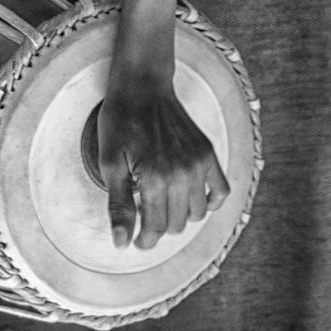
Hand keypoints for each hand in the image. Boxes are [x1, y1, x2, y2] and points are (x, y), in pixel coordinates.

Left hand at [97, 64, 228, 249]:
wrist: (141, 87)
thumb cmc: (120, 122)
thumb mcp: (109, 163)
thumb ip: (118, 205)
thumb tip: (121, 243)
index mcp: (155, 178)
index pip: (156, 228)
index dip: (144, 240)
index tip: (136, 240)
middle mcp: (182, 173)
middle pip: (176, 224)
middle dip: (158, 227)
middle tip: (144, 215)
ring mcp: (198, 163)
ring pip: (196, 213)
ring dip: (180, 215)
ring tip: (162, 202)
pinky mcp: (208, 153)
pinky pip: (221, 191)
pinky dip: (210, 201)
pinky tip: (191, 197)